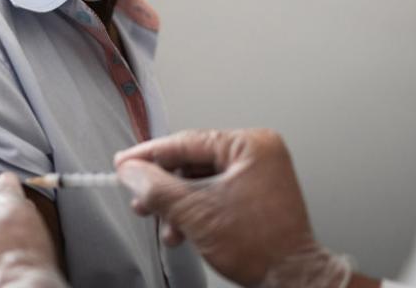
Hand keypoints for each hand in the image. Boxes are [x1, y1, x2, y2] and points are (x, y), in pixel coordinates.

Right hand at [114, 128, 350, 286]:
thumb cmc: (260, 246)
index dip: (150, 155)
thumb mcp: (196, 212)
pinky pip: (216, 193)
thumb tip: (131, 171)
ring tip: (161, 222)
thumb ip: (157, 188)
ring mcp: (259, 175)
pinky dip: (195, 211)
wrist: (291, 279)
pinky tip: (181, 230)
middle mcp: (257, 153)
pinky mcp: (256, 196)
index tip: (124, 162)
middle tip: (139, 198)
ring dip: (177, 204)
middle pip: (193, 162)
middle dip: (164, 187)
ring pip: (202, 181)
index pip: (188, 141)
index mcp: (250, 145)